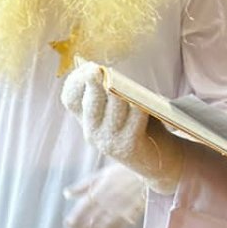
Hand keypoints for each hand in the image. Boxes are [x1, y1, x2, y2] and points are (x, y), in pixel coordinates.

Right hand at [61, 61, 185, 192]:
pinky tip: (142, 100)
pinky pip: (135, 117)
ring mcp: (109, 141)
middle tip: (98, 70)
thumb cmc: (139, 126)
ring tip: (124, 84)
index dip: (76, 81)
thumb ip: (113, 92)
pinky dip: (139, 105)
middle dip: (94, 84)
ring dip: (121, 92)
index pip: (71, 98)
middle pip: (91, 101)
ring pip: (115, 105)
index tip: (88, 66)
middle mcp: (93, 132)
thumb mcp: (120, 108)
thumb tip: (110, 74)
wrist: (156, 161)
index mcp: (87, 120)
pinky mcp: (129, 146)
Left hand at [64, 162, 146, 227]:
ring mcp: (118, 211)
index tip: (68, 224)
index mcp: (97, 192)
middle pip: (89, 221)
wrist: (148, 173)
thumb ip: (82, 186)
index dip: (73, 219)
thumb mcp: (100, 175)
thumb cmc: (122, 171)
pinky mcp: (129, 216)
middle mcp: (106, 204)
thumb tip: (66, 194)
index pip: (81, 210)